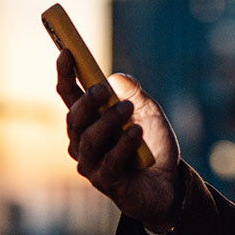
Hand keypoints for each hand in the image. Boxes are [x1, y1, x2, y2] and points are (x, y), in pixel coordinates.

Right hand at [56, 50, 183, 231]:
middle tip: (104, 89)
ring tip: (128, 110)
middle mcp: (83, 141)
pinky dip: (124, 144)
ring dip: (107, 121)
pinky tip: (138, 133)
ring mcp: (92, 164)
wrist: (169, 182)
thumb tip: (116, 78)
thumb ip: (134, 94)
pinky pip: (109, 161)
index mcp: (89, 120)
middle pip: (73, 118)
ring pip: (88, 139)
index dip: (65, 74)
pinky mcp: (106, 182)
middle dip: (87, 101)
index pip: (69, 95)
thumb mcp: (149, 112)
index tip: (67, 51)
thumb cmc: (152, 145)